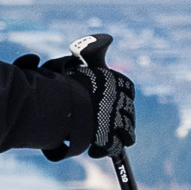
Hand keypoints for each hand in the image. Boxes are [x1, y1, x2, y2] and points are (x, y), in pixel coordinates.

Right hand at [60, 34, 136, 160]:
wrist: (62, 102)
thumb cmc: (66, 80)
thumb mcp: (79, 57)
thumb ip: (92, 48)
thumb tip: (108, 39)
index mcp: (119, 81)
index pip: (128, 91)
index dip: (120, 99)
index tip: (109, 103)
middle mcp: (123, 101)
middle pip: (128, 112)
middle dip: (118, 119)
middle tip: (103, 123)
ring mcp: (118, 121)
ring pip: (127, 132)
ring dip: (115, 136)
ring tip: (101, 138)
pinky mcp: (111, 140)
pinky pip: (114, 148)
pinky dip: (105, 150)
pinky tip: (95, 149)